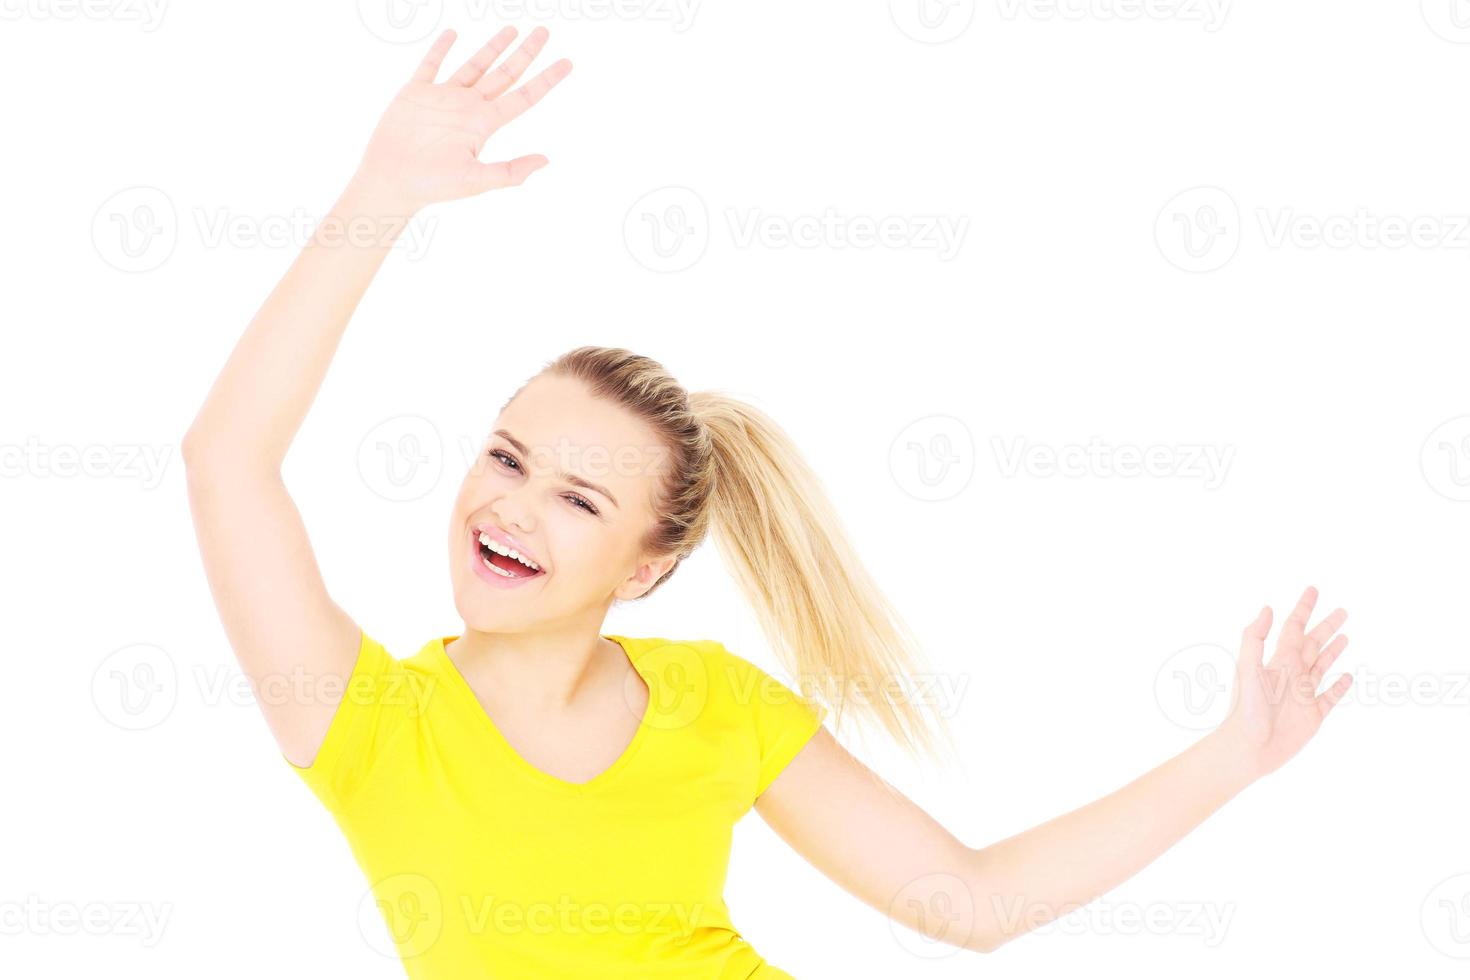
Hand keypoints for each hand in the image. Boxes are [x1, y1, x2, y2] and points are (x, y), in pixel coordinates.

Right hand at [348, 26, 571, 213]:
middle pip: (505, 74)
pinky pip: (431, 65)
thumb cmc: (432, 185)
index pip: (523, 96)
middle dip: (525, 53)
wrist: (392, 181)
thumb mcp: (476, 180)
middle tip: (544, 32)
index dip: (546, 79)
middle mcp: (468, 108)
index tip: (568, 62)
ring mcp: (443, 98)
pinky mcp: (416, 93)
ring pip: (474, 66)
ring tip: (511, 29)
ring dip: (492, 47)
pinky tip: (453, 35)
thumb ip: (509, 171)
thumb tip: (546, 160)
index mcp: (484, 124)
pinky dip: (441, 49)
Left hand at [1214, 586, 1353, 780]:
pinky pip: (1330, 697)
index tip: (1313, 589)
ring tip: (1346, 635)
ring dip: (1334, 651)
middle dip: (1327, 626)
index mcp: (1278, 660)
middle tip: (1343, 610)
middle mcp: (1292, 674)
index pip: (1294, 627)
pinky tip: (1348, 677)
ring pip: (1323, 666)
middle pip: (1314, 643)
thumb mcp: (1248, 668)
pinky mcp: (1313, 716)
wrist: (1249, 747)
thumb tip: (1268, 607)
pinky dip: (1340, 687)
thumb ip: (1256, 638)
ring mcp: (1304, 695)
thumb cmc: (1245, 708)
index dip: (1304, 608)